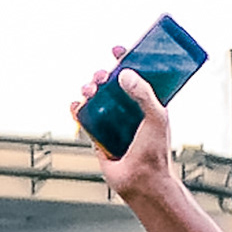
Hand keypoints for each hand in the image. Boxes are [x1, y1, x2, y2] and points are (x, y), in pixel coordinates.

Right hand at [72, 57, 176, 202]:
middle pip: (111, 85)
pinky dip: (77, 109)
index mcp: (147, 105)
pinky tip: (75, 105)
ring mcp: (113, 124)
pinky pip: (84, 118)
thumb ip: (144, 93)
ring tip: (88, 91)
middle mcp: (130, 113)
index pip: (136, 76)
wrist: (142, 182)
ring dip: (89, 90)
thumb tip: (124, 73)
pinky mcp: (99, 137)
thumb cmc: (155, 154)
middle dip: (103, 75)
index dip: (126, 60)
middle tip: (101, 76)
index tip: (117, 49)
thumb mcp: (156, 117)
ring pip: (96, 99)